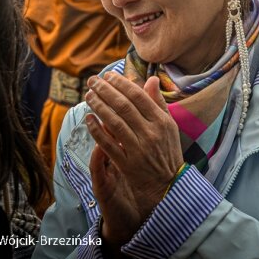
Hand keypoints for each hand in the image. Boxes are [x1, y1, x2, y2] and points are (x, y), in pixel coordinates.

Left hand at [85, 73, 182, 243]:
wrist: (169, 183)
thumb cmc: (168, 150)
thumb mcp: (170, 125)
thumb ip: (159, 102)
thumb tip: (152, 79)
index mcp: (162, 121)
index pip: (138, 96)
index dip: (121, 84)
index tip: (108, 76)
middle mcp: (150, 133)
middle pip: (124, 106)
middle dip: (105, 91)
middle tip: (93, 81)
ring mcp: (138, 148)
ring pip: (114, 122)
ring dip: (99, 107)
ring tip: (88, 95)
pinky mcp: (126, 163)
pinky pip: (108, 144)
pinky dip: (96, 130)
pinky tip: (88, 119)